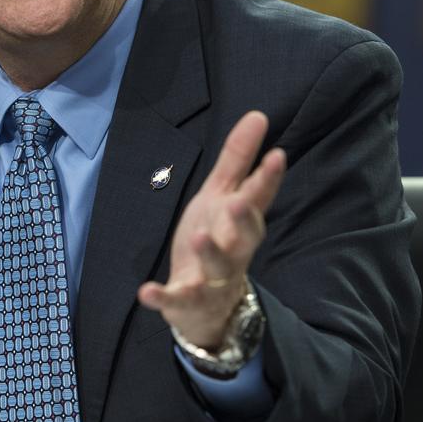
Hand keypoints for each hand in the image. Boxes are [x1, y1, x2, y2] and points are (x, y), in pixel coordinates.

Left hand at [138, 110, 285, 347]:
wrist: (205, 306)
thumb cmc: (217, 239)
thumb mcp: (221, 196)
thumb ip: (238, 160)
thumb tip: (258, 115)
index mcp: (239, 223)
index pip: (258, 200)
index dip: (268, 179)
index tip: (277, 155)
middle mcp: (233, 251)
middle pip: (245, 238)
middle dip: (243, 221)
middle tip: (237, 202)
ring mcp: (211, 279)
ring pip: (216, 268)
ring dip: (209, 253)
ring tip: (200, 237)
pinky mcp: (186, 301)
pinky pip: (176, 300)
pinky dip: (162, 298)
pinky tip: (145, 291)